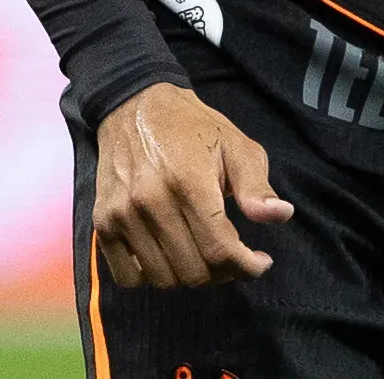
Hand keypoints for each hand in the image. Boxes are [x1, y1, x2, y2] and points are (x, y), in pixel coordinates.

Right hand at [93, 83, 292, 289]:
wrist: (134, 105)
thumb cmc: (192, 127)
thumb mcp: (235, 145)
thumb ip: (257, 185)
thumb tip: (280, 216)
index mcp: (189, 181)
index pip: (220, 249)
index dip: (246, 267)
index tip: (260, 263)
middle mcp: (151, 201)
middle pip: (194, 270)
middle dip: (224, 273)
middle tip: (235, 257)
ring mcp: (122, 214)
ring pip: (163, 278)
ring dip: (190, 276)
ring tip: (204, 255)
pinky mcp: (102, 222)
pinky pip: (127, 277)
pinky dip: (151, 277)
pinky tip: (169, 256)